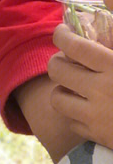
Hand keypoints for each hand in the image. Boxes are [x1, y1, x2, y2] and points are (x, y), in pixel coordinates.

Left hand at [48, 22, 112, 148]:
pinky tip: (86, 107)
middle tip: (65, 58)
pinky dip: (74, 113)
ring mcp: (95, 116)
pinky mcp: (96, 135)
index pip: (74, 45)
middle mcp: (100, 90)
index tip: (62, 31)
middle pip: (57, 69)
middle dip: (57, 59)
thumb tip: (108, 27)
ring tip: (73, 84)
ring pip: (57, 97)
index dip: (62, 34)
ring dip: (62, 88)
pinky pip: (71, 121)